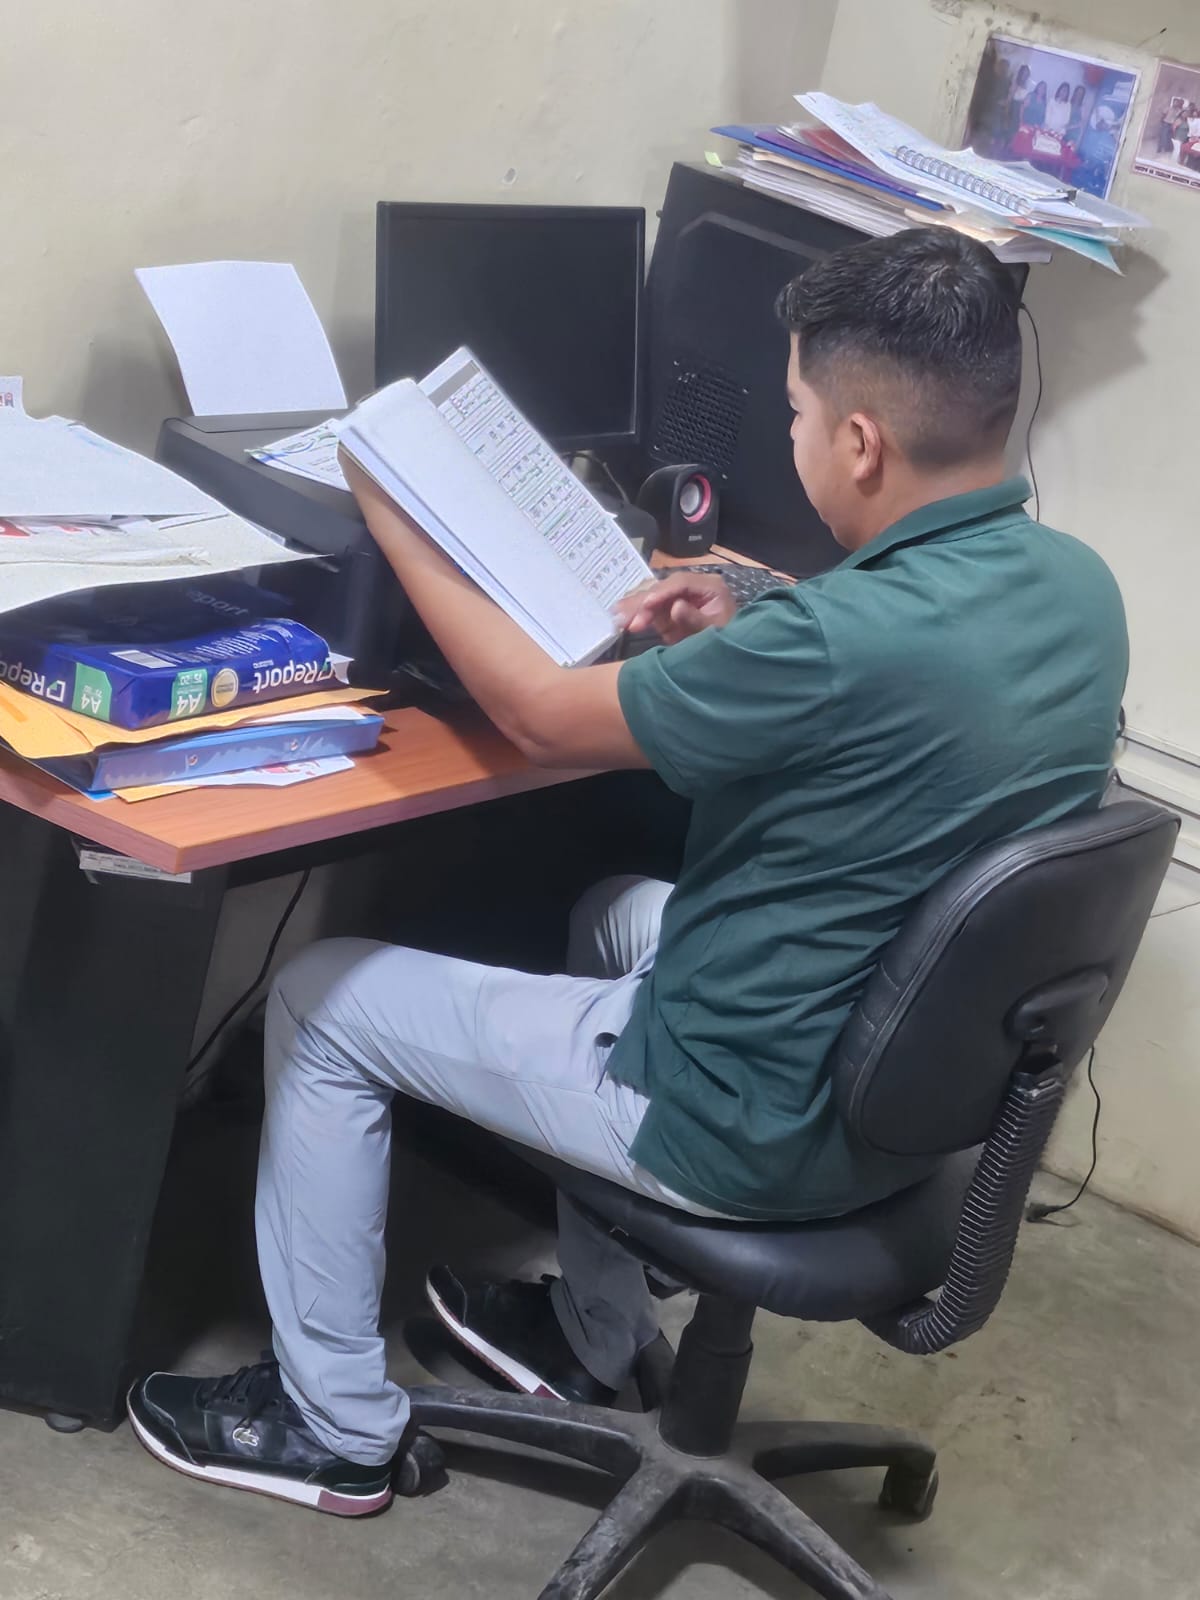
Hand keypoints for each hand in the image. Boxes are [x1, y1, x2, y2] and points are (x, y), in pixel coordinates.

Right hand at [615, 571, 736, 644]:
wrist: (730, 655)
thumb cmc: (728, 639)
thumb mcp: (715, 631)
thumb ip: (695, 619)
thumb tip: (675, 606)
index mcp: (709, 586)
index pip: (681, 583)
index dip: (662, 592)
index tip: (647, 604)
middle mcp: (692, 587)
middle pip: (663, 588)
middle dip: (643, 602)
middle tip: (624, 614)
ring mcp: (679, 597)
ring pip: (653, 598)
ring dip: (635, 608)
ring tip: (617, 617)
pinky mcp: (669, 610)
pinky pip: (651, 610)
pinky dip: (637, 616)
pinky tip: (621, 619)